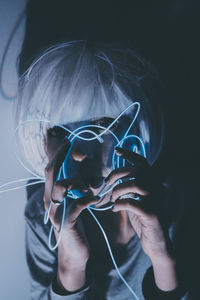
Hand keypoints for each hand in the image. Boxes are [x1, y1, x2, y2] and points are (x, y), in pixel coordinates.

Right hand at [43, 139, 98, 290]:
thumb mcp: (76, 202)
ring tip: (91, 184)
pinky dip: (86, 200)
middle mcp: (50, 200)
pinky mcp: (65, 224)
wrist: (75, 251)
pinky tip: (96, 199)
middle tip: (74, 148)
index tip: (68, 142)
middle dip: (62, 158)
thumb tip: (90, 174)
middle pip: (51, 173)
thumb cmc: (78, 223)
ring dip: (77, 180)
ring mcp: (55, 212)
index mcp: (52, 194)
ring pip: (60, 187)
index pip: (51, 170)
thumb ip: (79, 188)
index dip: (59, 155)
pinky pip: (75, 206)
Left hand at [107, 147, 168, 259]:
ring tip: (113, 198)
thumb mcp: (135, 200)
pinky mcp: (152, 213)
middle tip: (107, 182)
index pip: (143, 163)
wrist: (156, 243)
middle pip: (138, 170)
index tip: (117, 151)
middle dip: (118, 173)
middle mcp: (157, 188)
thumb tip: (114, 178)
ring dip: (119, 190)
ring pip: (136, 184)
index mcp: (153, 183)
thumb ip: (129, 189)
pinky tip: (114, 208)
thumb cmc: (143, 220)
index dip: (130, 155)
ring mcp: (156, 200)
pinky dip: (120, 203)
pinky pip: (133, 202)